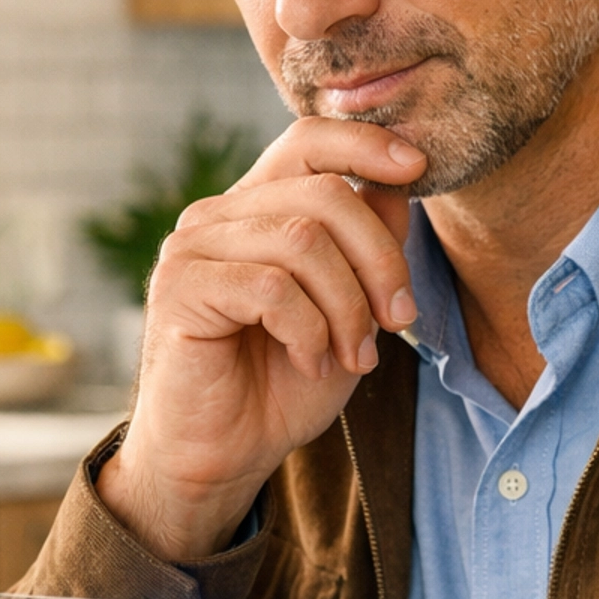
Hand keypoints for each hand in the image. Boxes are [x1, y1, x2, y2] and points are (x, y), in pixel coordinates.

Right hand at [99, 121, 425, 562]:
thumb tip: (399, 187)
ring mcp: (192, 248)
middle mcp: (217, 216)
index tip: (418, 169)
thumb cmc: (281, 385)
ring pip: (303, 240)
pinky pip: (271, 288)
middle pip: (324, 194)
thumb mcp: (348, 312)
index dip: (366, 144)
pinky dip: (309, 331)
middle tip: (398, 322)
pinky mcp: (179, 289)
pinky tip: (310, 362)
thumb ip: (368, 248)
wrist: (221, 457)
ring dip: (347, 307)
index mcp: (255, 209)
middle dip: (380, 260)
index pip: (308, 141)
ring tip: (352, 356)